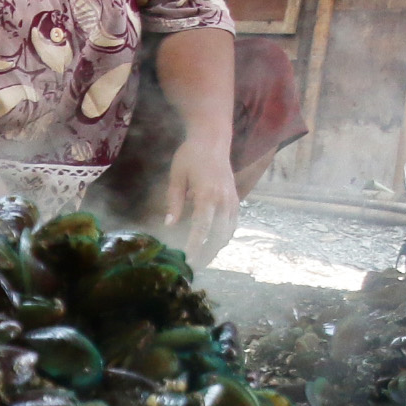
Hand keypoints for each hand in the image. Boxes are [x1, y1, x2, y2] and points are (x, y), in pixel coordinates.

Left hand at [156, 133, 240, 263]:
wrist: (213, 139)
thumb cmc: (191, 155)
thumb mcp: (176, 176)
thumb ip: (174, 201)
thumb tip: (169, 224)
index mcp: (207, 194)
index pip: (202, 227)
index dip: (195, 246)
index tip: (188, 260)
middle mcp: (223, 199)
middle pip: (218, 235)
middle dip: (207, 253)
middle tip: (194, 266)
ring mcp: (232, 200)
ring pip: (227, 232)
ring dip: (216, 247)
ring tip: (203, 259)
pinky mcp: (235, 199)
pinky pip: (232, 224)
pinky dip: (224, 236)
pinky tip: (213, 244)